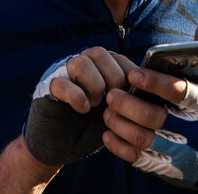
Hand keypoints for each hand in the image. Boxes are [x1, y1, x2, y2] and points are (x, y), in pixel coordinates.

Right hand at [24, 47, 136, 165]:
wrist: (58, 144)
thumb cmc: (90, 126)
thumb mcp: (114, 110)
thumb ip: (128, 95)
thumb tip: (149, 87)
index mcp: (98, 66)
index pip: (118, 57)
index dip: (129, 77)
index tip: (130, 98)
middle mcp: (80, 63)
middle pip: (100, 53)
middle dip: (113, 79)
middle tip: (113, 102)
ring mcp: (62, 73)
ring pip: (81, 62)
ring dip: (95, 85)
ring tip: (96, 105)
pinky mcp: (48, 87)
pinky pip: (61, 83)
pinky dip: (76, 97)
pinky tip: (83, 109)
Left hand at [102, 25, 197, 187]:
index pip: (178, 91)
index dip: (155, 82)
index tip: (133, 74)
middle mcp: (191, 128)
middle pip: (155, 117)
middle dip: (129, 104)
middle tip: (111, 94)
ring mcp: (178, 150)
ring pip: (143, 138)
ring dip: (120, 124)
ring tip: (107, 111)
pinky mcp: (165, 165)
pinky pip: (137, 158)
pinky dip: (119, 146)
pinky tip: (108, 134)